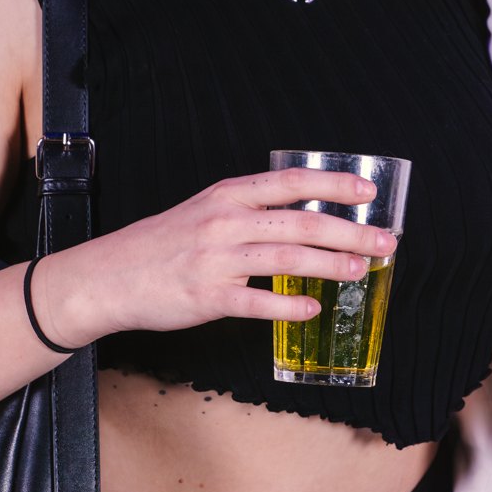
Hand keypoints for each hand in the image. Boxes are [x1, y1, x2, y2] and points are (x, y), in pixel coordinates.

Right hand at [34, 167, 395, 347]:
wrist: (108, 277)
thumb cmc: (162, 244)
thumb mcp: (204, 211)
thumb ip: (249, 211)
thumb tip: (303, 218)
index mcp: (227, 196)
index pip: (290, 183)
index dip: (333, 184)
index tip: (368, 190)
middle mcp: (224, 222)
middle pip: (300, 222)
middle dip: (349, 231)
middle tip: (384, 242)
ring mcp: (216, 260)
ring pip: (286, 258)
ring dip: (330, 265)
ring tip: (360, 270)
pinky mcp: (207, 297)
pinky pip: (257, 302)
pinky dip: (288, 305)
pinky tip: (313, 308)